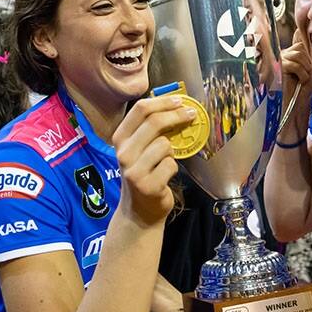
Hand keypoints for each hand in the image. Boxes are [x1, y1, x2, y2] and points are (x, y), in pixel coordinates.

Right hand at [112, 96, 195, 223]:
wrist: (138, 211)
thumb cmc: (144, 174)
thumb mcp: (139, 149)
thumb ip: (150, 129)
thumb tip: (176, 104)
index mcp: (120, 138)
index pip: (140, 109)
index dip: (163, 101)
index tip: (179, 100)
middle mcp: (123, 153)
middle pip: (154, 122)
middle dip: (177, 115)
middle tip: (191, 114)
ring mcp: (134, 170)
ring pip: (165, 145)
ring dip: (172, 151)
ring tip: (164, 162)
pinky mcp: (147, 185)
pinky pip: (171, 165)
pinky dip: (173, 169)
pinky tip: (164, 176)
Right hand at [280, 29, 311, 128]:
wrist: (293, 107)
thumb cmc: (301, 92)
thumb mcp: (308, 72)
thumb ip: (307, 59)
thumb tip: (310, 48)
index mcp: (287, 55)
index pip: (300, 44)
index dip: (309, 54)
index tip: (310, 67)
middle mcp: (280, 56)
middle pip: (300, 48)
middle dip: (308, 62)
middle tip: (306, 76)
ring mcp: (277, 62)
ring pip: (298, 55)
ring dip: (306, 68)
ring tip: (303, 79)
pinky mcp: (277, 69)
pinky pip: (295, 65)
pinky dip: (302, 74)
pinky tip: (300, 82)